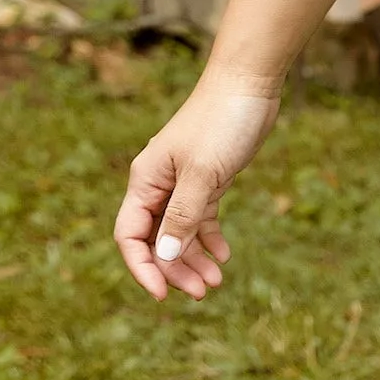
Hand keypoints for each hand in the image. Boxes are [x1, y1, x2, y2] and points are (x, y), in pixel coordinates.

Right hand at [114, 71, 280, 301]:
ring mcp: (183, 183)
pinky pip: (201, 218)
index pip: (130, 236)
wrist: (248, 84)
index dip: (142, 268)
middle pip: (157, 239)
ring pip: (180, 232)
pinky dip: (210, 237)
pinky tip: (225, 254)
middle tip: (202, 292)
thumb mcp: (202, 174)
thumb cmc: (221, 122)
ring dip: (194, 258)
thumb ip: (182, 216)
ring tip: (216, 281)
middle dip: (175, 269)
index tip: (161, 295)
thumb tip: (164, 257)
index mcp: (145, 181)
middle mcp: (158, 184)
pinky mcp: (207, 179)